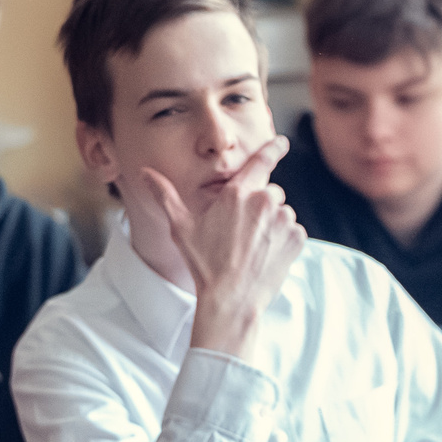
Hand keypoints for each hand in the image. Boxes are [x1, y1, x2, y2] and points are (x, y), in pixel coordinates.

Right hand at [131, 135, 305, 354]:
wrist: (231, 299)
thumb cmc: (204, 264)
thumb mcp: (181, 227)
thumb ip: (165, 195)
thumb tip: (145, 173)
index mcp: (237, 193)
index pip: (261, 161)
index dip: (274, 148)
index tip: (283, 141)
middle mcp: (264, 201)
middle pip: (269, 192)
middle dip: (259, 206)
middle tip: (241, 231)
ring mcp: (283, 219)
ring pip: (281, 213)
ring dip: (271, 224)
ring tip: (251, 247)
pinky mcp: (297, 238)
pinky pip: (293, 231)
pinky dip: (283, 240)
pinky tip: (265, 255)